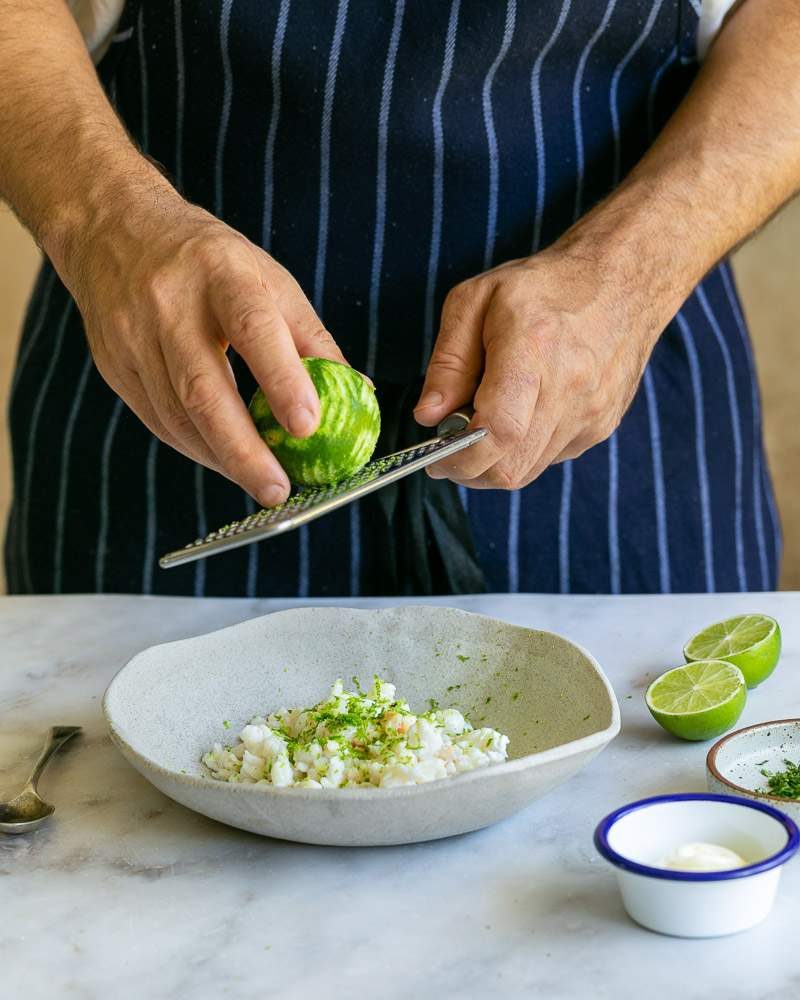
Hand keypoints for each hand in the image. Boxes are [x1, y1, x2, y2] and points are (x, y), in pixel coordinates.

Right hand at [66, 187, 344, 506]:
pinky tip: (224, 461)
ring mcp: (133, 337)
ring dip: (222, 458)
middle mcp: (170, 304)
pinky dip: (196, 448)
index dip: (282, 380)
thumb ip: (310, 338)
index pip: (254, 329)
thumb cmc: (209, 260)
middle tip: (279, 489)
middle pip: (204, 389)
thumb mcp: (268, 278)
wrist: (114, 230)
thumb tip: (357, 391)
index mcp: (221, 274)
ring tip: (261, 482)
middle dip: (244, 450)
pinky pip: (158, 421)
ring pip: (178, 415)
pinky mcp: (115, 365)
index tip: (308, 427)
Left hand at [414, 245, 666, 488]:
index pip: (499, 431)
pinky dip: (523, 452)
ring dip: (494, 463)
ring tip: (482, 426)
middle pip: (511, 467)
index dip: (460, 457)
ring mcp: (591, 413)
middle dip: (469, 472)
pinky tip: (520, 417)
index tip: (435, 457)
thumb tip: (428, 417)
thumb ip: (448, 362)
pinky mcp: (601, 427)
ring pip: (528, 471)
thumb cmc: (543, 287)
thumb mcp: (475, 301)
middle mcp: (570, 389)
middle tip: (448, 450)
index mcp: (534, 349)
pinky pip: (549, 459)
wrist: (624, 281)